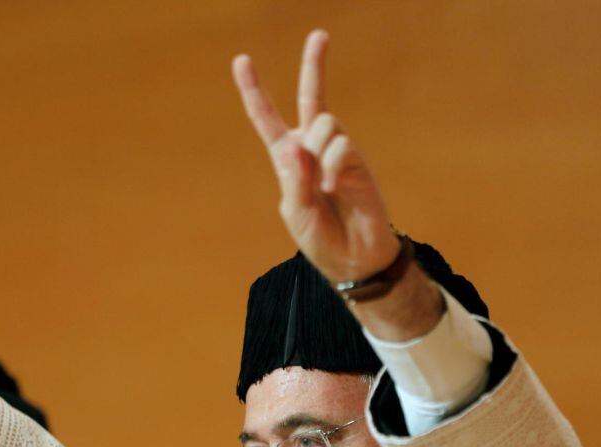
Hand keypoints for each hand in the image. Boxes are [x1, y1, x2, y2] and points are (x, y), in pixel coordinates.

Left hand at [232, 30, 399, 282]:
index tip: (242, 61)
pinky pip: (340, 146)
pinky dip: (333, 167)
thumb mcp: (295, 213)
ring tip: (324, 185)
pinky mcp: (357, 161)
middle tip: (320, 34)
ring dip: (318, 151)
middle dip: (315, 65)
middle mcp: (313, 148)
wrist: (354, 258)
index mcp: (288, 160)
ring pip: (324, 124)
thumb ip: (293, 181)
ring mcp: (337, 152)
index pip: (267, 120)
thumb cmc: (321, 238)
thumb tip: (297, 145)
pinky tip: (335, 187)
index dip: (254, 92)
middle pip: (312, 98)